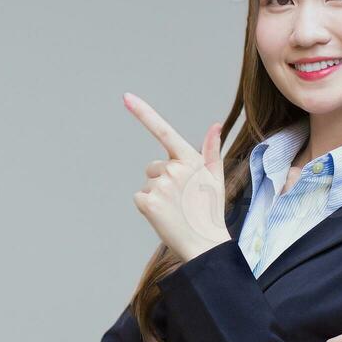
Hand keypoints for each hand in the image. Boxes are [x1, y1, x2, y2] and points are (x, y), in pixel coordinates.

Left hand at [122, 92, 230, 262]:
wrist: (206, 244)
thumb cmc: (210, 211)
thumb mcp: (215, 179)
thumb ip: (211, 151)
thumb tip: (215, 125)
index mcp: (190, 160)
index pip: (164, 131)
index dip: (143, 113)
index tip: (126, 97)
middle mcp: (174, 169)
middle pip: (154, 167)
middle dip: (163, 180)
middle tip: (182, 200)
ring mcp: (160, 185)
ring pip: (147, 183)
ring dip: (157, 196)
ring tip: (176, 210)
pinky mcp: (148, 201)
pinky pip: (139, 197)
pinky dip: (147, 207)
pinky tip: (164, 216)